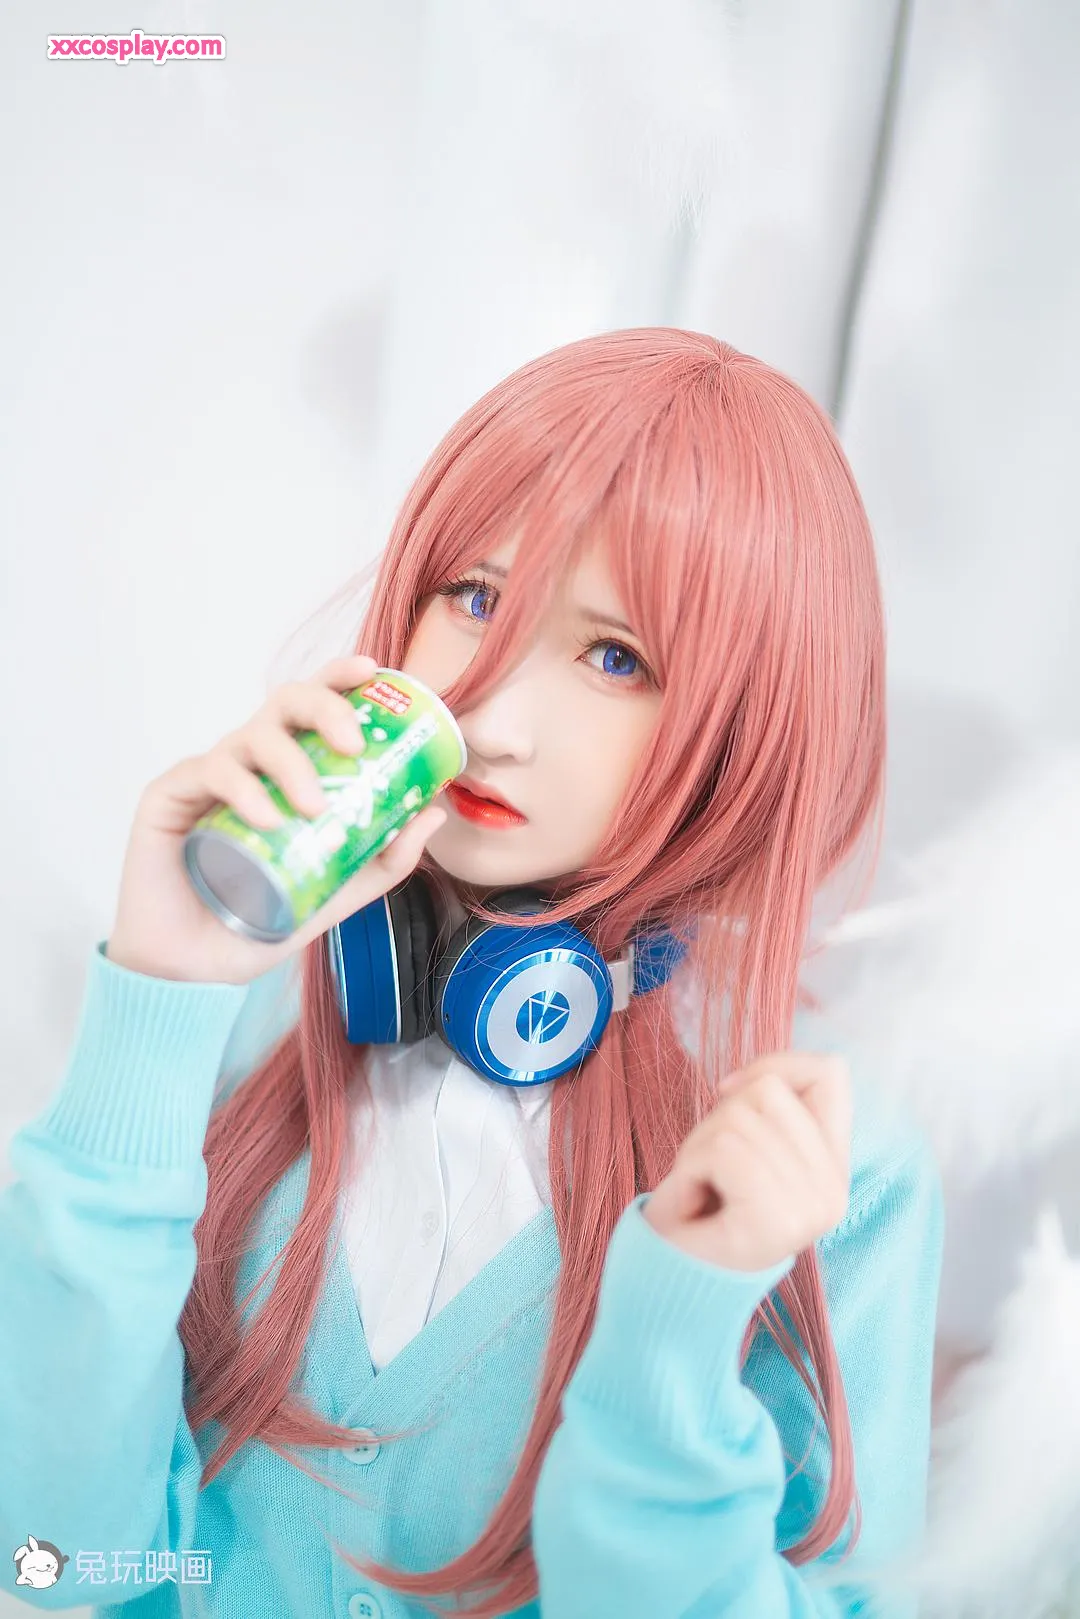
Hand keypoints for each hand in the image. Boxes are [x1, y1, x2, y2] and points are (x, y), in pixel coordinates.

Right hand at [105, 654, 449, 985]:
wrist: (196, 968)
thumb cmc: (262, 917)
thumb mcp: (339, 890)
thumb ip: (386, 858)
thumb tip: (434, 813)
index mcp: (287, 768)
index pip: (313, 706)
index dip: (339, 677)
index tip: (373, 672)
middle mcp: (249, 761)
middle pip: (286, 703)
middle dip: (326, 709)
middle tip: (355, 746)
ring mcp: (208, 775)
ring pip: (252, 736)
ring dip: (291, 763)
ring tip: (313, 808)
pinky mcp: (170, 796)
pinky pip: (211, 772)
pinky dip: (245, 790)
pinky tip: (267, 818)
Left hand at [642, 1051, 852, 1271]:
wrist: (669, 1278)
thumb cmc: (700, 1204)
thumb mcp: (741, 1138)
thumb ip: (767, 1105)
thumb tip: (759, 1075)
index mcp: (835, 1167)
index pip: (831, 1073)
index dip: (774, 1065)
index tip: (730, 1093)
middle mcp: (835, 1190)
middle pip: (770, 1090)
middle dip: (720, 1116)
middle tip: (711, 1169)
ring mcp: (812, 1209)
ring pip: (739, 1118)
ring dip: (699, 1146)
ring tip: (703, 1187)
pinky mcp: (779, 1222)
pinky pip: (723, 1150)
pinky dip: (691, 1167)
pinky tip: (695, 1201)